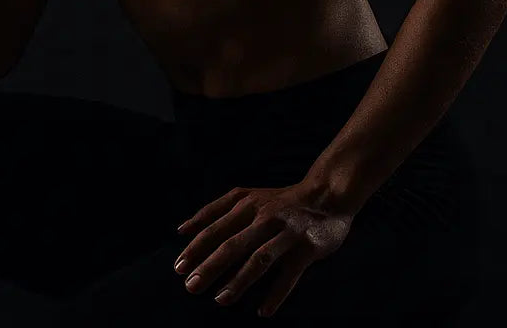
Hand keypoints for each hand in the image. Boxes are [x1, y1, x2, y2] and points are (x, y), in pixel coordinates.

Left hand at [171, 180, 357, 317]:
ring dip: (239, 281)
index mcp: (246, 205)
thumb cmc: (280, 201)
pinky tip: (263, 311)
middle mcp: (265, 217)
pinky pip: (290, 275)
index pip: (215, 228)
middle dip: (210, 267)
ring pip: (259, 259)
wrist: (328, 194)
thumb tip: (181, 229)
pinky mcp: (307, 248)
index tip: (178, 268)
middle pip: (232, 244)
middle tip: (191, 287)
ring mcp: (287, 232)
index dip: (195, 249)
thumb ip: (214, 210)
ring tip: (221, 300)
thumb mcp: (246, 196)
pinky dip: (276, 294)